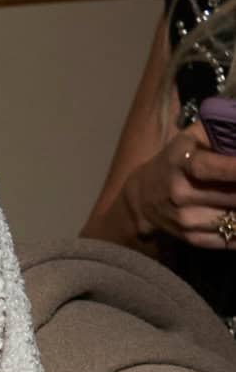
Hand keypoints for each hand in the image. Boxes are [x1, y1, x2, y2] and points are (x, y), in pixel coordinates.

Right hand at [122, 122, 235, 250]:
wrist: (144, 198)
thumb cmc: (177, 159)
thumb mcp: (191, 137)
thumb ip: (220, 131)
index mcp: (180, 163)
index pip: (209, 167)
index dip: (234, 169)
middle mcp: (181, 194)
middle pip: (231, 197)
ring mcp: (187, 221)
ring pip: (235, 219)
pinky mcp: (195, 239)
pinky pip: (232, 239)